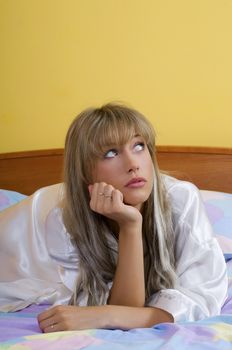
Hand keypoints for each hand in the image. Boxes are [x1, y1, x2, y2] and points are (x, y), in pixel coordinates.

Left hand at [37, 304, 173, 332]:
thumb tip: (44, 322)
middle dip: (45, 329)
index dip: (43, 324)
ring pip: (45, 331)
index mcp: (59, 308)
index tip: (49, 327)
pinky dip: (55, 337)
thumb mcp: (69, 311)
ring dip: (50, 334)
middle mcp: (59, 313)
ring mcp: (63, 321)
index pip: (40, 317)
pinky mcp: (68, 328)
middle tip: (55, 331)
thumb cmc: (83, 315)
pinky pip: (53, 335)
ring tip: (60, 333)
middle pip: (41, 324)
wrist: (98, 316)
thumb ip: (57, 314)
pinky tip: (63, 335)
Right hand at [89, 182, 141, 228]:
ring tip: (118, 201)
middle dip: (110, 189)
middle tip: (114, 200)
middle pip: (102, 185)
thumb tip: (90, 186)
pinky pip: (116, 191)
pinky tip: (122, 203)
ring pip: (109, 187)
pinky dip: (120, 195)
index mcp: (93, 205)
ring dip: (116, 192)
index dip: (105, 189)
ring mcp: (106, 208)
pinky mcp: (116, 207)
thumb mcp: (105, 201)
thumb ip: (96, 194)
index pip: (96, 185)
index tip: (108, 198)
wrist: (129, 220)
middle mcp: (98, 207)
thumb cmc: (117, 208)